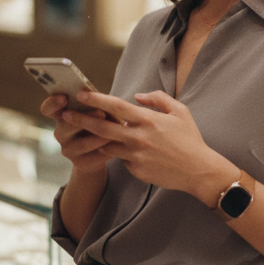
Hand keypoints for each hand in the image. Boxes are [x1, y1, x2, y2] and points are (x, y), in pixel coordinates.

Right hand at [41, 93, 114, 175]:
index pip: (48, 109)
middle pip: (66, 126)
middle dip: (85, 118)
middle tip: (102, 112)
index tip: (64, 97)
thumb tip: (106, 104)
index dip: (52, 103)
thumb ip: (97, 105)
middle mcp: (60, 133)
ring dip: (101, 135)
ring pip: (83, 143)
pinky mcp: (79, 163)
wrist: (102, 151)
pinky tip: (118, 143)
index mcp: (61, 115)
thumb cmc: (100, 122)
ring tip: (117, 129)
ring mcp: (67, 149)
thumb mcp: (97, 110)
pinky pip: (94, 156)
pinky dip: (108, 149)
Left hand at [61, 90, 232, 199]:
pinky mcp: (135, 170)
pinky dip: (119, 153)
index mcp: (148, 120)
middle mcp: (138, 137)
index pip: (116, 107)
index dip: (96, 99)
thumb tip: (137, 96)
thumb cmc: (190, 139)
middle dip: (80, 119)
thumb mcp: (180, 111)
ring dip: (94, 139)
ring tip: (82, 134)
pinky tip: (120, 151)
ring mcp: (136, 155)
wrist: (198, 170)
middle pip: (102, 127)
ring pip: (106, 145)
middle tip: (65, 114)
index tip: (81, 94)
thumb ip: (157, 99)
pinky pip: (121, 159)